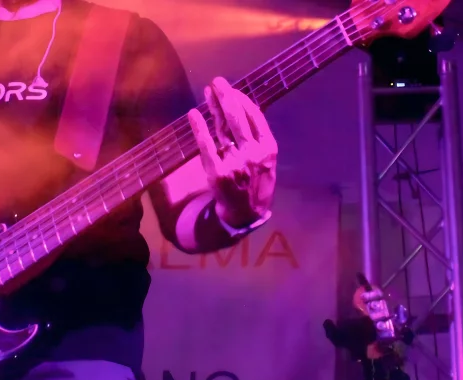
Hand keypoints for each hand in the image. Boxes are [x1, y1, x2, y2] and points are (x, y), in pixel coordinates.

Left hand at [187, 77, 277, 226]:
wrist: (245, 214)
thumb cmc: (256, 185)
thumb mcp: (267, 162)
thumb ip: (258, 140)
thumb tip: (246, 111)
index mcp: (268, 148)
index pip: (254, 116)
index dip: (242, 100)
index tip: (232, 89)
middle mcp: (253, 153)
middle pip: (238, 118)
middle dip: (227, 96)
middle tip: (218, 81)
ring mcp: (235, 162)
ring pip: (223, 128)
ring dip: (214, 106)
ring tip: (208, 91)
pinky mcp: (217, 171)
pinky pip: (206, 145)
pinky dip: (199, 128)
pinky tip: (194, 114)